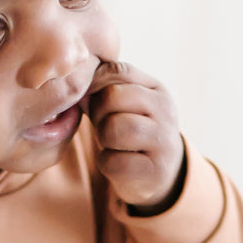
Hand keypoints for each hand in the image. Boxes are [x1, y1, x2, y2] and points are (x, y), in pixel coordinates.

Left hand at [84, 61, 184, 210]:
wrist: (158, 172)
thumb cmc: (131, 129)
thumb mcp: (125, 103)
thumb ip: (104, 86)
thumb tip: (76, 85)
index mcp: (156, 88)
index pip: (117, 71)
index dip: (93, 84)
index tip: (90, 100)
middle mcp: (166, 111)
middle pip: (112, 96)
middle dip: (97, 112)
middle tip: (102, 124)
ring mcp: (163, 141)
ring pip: (113, 128)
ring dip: (103, 137)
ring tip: (111, 142)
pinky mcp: (154, 171)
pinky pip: (112, 161)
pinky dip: (106, 163)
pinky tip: (116, 161)